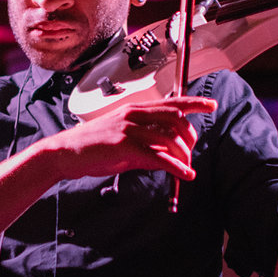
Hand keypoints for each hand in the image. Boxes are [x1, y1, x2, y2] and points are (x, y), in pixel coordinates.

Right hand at [35, 96, 217, 182]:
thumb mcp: (125, 141)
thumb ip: (148, 144)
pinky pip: (157, 156)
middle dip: (190, 137)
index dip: (194, 103)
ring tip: (186, 168)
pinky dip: (175, 166)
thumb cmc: (94, 147)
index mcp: (135, 110)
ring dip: (183, 155)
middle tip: (191, 153)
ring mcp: (129, 129)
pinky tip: (184, 174)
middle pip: (176, 118)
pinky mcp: (124, 147)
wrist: (66, 154)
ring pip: (169, 138)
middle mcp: (134, 115)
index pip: (171, 102)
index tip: (212, 105)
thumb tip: (170, 153)